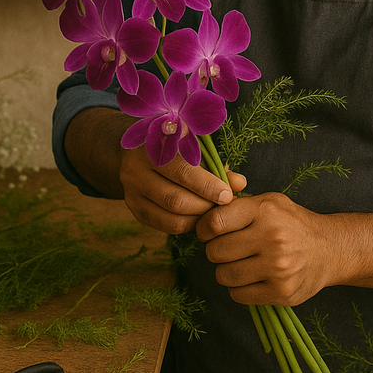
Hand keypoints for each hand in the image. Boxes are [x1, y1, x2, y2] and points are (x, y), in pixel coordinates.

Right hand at [119, 145, 246, 234]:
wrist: (139, 152)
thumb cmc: (175, 146)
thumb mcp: (193, 146)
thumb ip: (216, 165)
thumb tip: (239, 183)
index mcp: (153, 148)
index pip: (182, 172)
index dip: (207, 186)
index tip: (227, 195)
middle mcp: (136, 171)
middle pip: (175, 199)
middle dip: (205, 206)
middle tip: (223, 207)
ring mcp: (132, 193)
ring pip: (170, 217)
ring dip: (198, 219)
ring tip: (214, 213)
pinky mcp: (135, 210)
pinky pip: (164, 225)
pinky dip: (186, 225)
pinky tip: (199, 218)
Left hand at [195, 192, 332, 305]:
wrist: (329, 248)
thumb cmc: (293, 223)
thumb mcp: (271, 202)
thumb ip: (239, 204)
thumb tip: (204, 208)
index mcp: (266, 210)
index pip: (215, 222)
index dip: (204, 229)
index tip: (209, 232)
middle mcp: (272, 237)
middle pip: (215, 252)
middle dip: (216, 251)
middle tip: (229, 249)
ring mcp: (277, 267)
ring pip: (224, 276)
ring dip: (227, 271)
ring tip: (242, 263)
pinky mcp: (281, 291)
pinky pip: (238, 295)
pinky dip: (240, 288)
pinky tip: (253, 277)